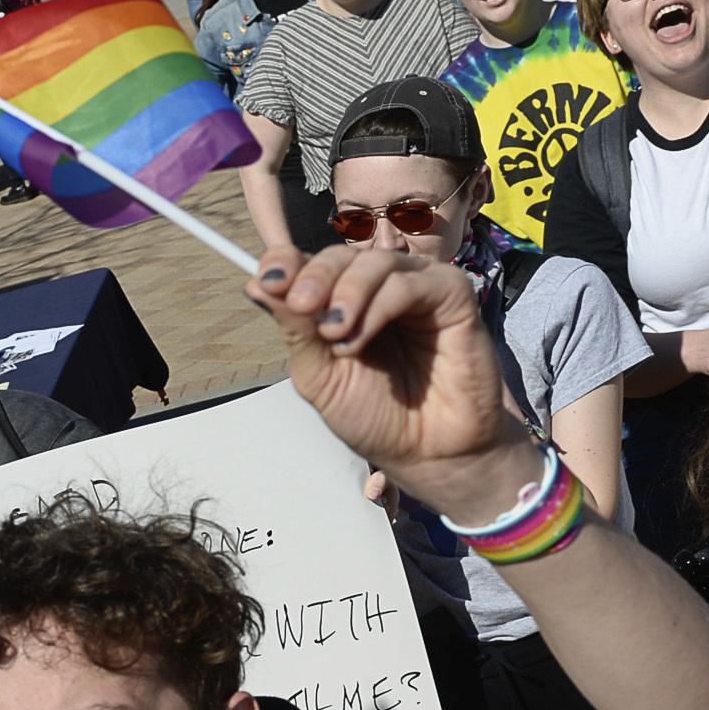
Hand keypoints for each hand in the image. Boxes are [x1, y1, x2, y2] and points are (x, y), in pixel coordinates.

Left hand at [245, 243, 533, 519]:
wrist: (428, 454)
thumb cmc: (376, 417)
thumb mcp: (321, 376)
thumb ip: (296, 331)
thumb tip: (256, 284)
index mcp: (344, 302)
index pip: (310, 263)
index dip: (286, 262)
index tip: (268, 282)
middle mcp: (379, 288)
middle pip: (340, 255)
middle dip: (315, 277)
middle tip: (301, 306)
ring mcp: (418, 288)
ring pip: (375, 262)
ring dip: (346, 293)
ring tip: (334, 335)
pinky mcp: (452, 296)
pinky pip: (410, 284)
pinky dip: (379, 306)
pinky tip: (360, 340)